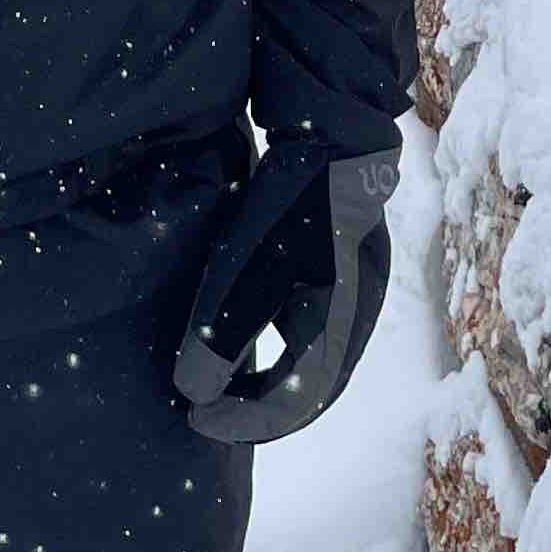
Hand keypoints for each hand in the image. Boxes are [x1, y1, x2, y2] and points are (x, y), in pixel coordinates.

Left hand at [172, 139, 397, 443]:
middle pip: (309, 389)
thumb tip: (195, 394)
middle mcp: (355, 319)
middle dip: (258, 408)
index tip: (195, 417)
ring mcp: (355, 290)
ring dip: (270, 377)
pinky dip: (281, 344)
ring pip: (313, 357)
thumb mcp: (247, 272)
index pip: (292, 405)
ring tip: (224, 379)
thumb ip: (221, 339)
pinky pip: (313, 326)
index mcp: (337, 332)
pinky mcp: (345, 264)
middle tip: (207, 409)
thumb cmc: (291, 204)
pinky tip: (250, 331)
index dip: (242, 422)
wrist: (332, 130)